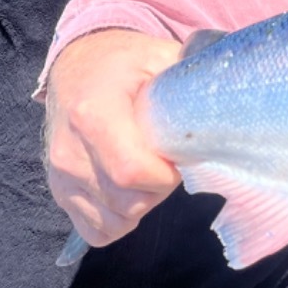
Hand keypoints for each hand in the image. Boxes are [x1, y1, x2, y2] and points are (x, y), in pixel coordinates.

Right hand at [43, 30, 182, 248]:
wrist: (78, 65)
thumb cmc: (125, 62)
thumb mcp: (160, 57)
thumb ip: (189, 85)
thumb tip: (227, 108)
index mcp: (93, 114)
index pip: (132, 171)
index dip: (166, 174)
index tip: (179, 155)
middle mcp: (69, 151)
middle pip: (127, 201)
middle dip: (160, 189)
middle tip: (169, 161)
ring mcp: (60, 176)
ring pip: (114, 221)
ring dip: (143, 205)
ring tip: (150, 171)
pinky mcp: (60, 193)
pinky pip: (96, 230)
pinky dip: (120, 220)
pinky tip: (131, 191)